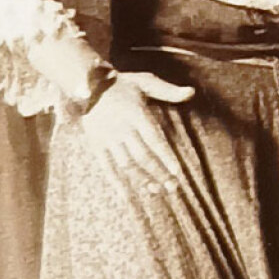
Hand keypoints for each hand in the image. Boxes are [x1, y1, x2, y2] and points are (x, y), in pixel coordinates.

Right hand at [78, 70, 193, 190]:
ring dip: (141, 179)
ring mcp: (107, 138)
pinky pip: (107, 166)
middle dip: (158, 173)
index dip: (165, 157)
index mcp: (136, 114)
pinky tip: (128, 196)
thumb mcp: (145, 82)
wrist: (86, 84)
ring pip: (126, 164)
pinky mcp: (96, 145)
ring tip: (157, 191)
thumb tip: (192, 92)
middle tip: (173, 187)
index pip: (154, 140)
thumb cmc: (122, 84)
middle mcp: (122, 128)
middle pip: (142, 156)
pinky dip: (117, 182)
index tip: (177, 172)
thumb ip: (168, 91)